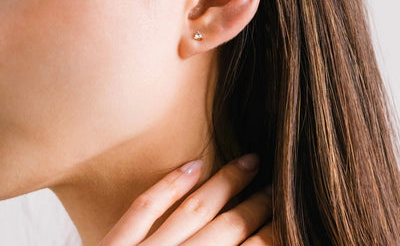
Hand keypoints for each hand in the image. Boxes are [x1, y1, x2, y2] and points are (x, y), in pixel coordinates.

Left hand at [98, 153, 273, 245]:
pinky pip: (144, 208)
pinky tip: (195, 164)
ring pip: (193, 211)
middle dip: (257, 205)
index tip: (286, 215)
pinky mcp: (113, 245)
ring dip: (225, 184)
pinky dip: (171, 184)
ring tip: (249, 162)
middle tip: (276, 185)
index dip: (271, 234)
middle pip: (227, 228)